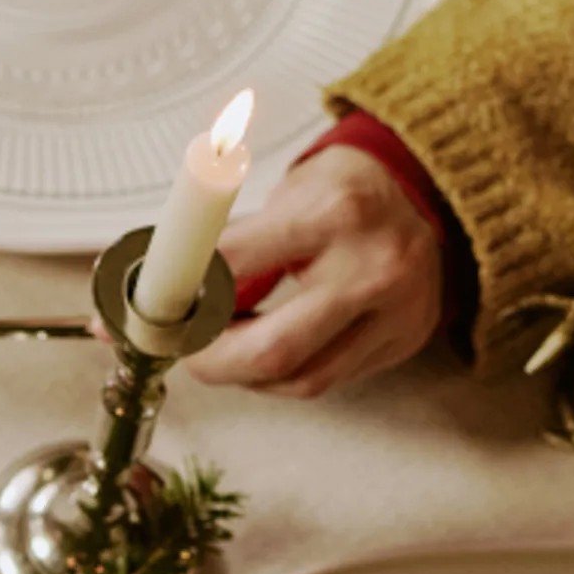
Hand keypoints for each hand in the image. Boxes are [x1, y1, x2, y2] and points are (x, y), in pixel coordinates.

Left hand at [184, 143, 443, 396]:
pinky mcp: (403, 339)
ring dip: (246, 376)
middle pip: (273, 349)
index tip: (158, 308)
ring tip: (223, 353)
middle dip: (212, 362)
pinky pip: (329, 380)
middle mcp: (373, 266)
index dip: (185, 295)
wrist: (421, 192)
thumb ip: (228, 244)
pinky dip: (284, 377)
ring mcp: (396, 310)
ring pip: (300, 378)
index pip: (237, 263)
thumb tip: (152, 294)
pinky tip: (265, 358)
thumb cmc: (340, 193)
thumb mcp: (286, 194)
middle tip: (184, 350)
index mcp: (336, 212)